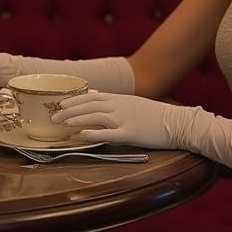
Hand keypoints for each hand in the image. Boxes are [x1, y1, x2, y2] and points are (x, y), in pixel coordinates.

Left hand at [52, 92, 194, 148]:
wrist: (177, 122)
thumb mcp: (134, 104)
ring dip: (76, 119)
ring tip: (61, 124)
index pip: (91, 96)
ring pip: (95, 116)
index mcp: (120, 99)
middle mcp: (119, 106)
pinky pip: (108, 133)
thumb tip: (98, 97)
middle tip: (54, 117)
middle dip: (69, 110)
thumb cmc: (155, 115)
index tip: (60, 105)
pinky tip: (81, 136)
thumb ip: (116, 102)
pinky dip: (93, 133)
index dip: (74, 100)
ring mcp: (124, 119)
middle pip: (88, 105)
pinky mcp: (130, 134)